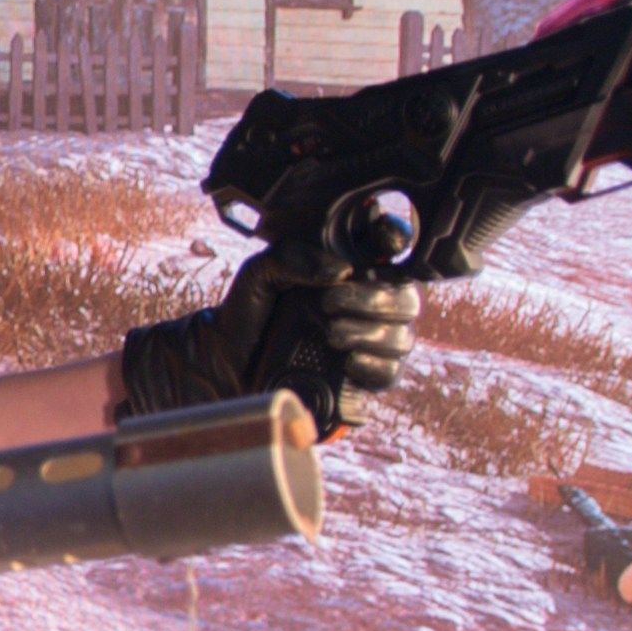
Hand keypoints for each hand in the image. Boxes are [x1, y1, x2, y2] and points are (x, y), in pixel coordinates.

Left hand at [119, 239, 419, 429]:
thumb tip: (341, 270)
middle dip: (375, 301)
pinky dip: (375, 366)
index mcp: (346, 277)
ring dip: (372, 334)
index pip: (393, 257)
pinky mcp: (361, 381)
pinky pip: (390, 374)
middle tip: (330, 305)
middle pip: (406, 301)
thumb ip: (292, 256)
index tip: (369, 260)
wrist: (225, 367)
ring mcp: (367, 345)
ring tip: (332, 335)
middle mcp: (364, 309)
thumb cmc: (246, 315)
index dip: (395, 249)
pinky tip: (349, 361)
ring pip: (402, 338)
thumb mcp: (260, 274)